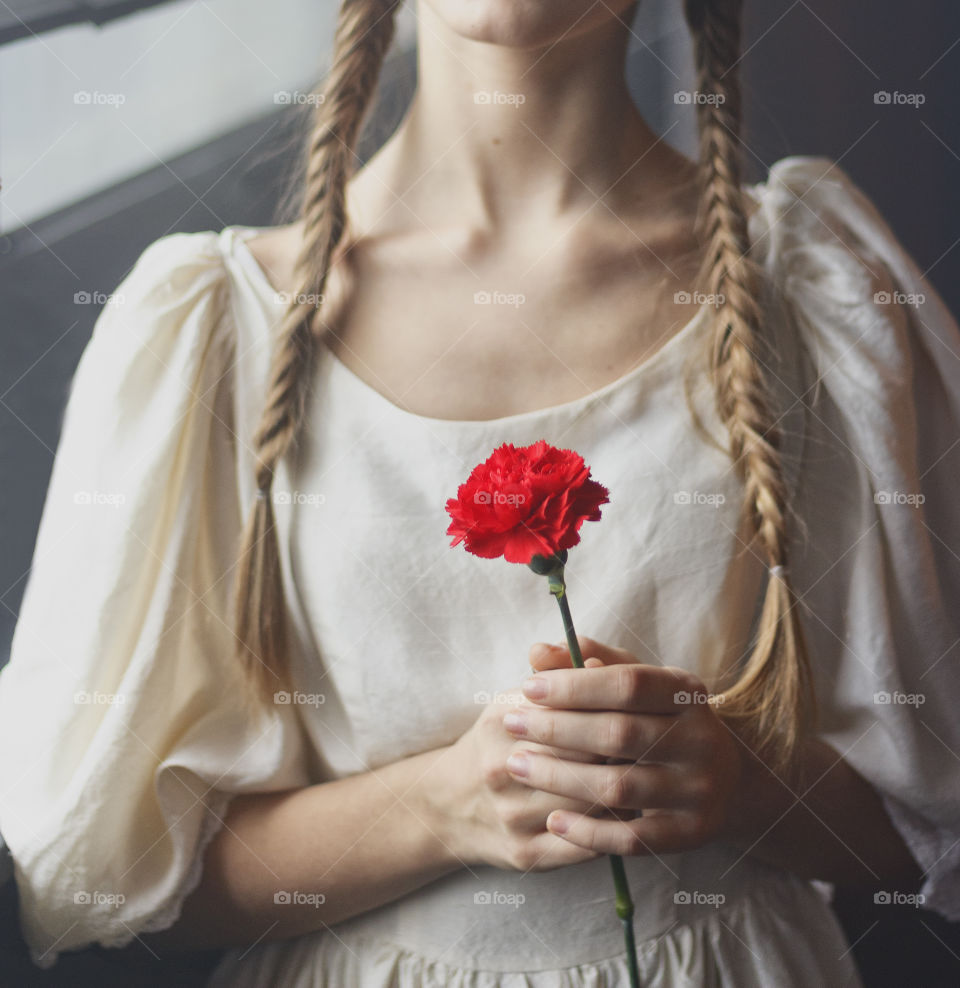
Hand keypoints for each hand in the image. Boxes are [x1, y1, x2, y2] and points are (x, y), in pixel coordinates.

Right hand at [437, 648, 628, 872]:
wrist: (449, 804)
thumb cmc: (502, 741)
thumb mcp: (517, 699)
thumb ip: (558, 673)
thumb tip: (595, 661)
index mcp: (504, 719)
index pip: (574, 711)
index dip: (614, 711)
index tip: (642, 710)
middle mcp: (502, 767)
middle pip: (585, 757)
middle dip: (624, 751)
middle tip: (654, 746)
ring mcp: (512, 814)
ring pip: (589, 802)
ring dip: (625, 791)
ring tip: (648, 777)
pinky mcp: (525, 853)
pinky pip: (583, 845)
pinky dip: (611, 830)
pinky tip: (627, 813)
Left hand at [501, 636, 743, 856]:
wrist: (726, 779)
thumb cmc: (660, 718)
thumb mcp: (636, 681)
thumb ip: (587, 661)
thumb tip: (536, 653)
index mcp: (686, 693)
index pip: (627, 684)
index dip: (574, 686)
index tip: (528, 687)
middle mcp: (700, 739)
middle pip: (618, 734)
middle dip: (557, 728)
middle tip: (511, 723)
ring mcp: (697, 790)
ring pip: (618, 786)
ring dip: (560, 777)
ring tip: (516, 765)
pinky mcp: (690, 833)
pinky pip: (633, 838)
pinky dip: (589, 831)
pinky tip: (553, 821)